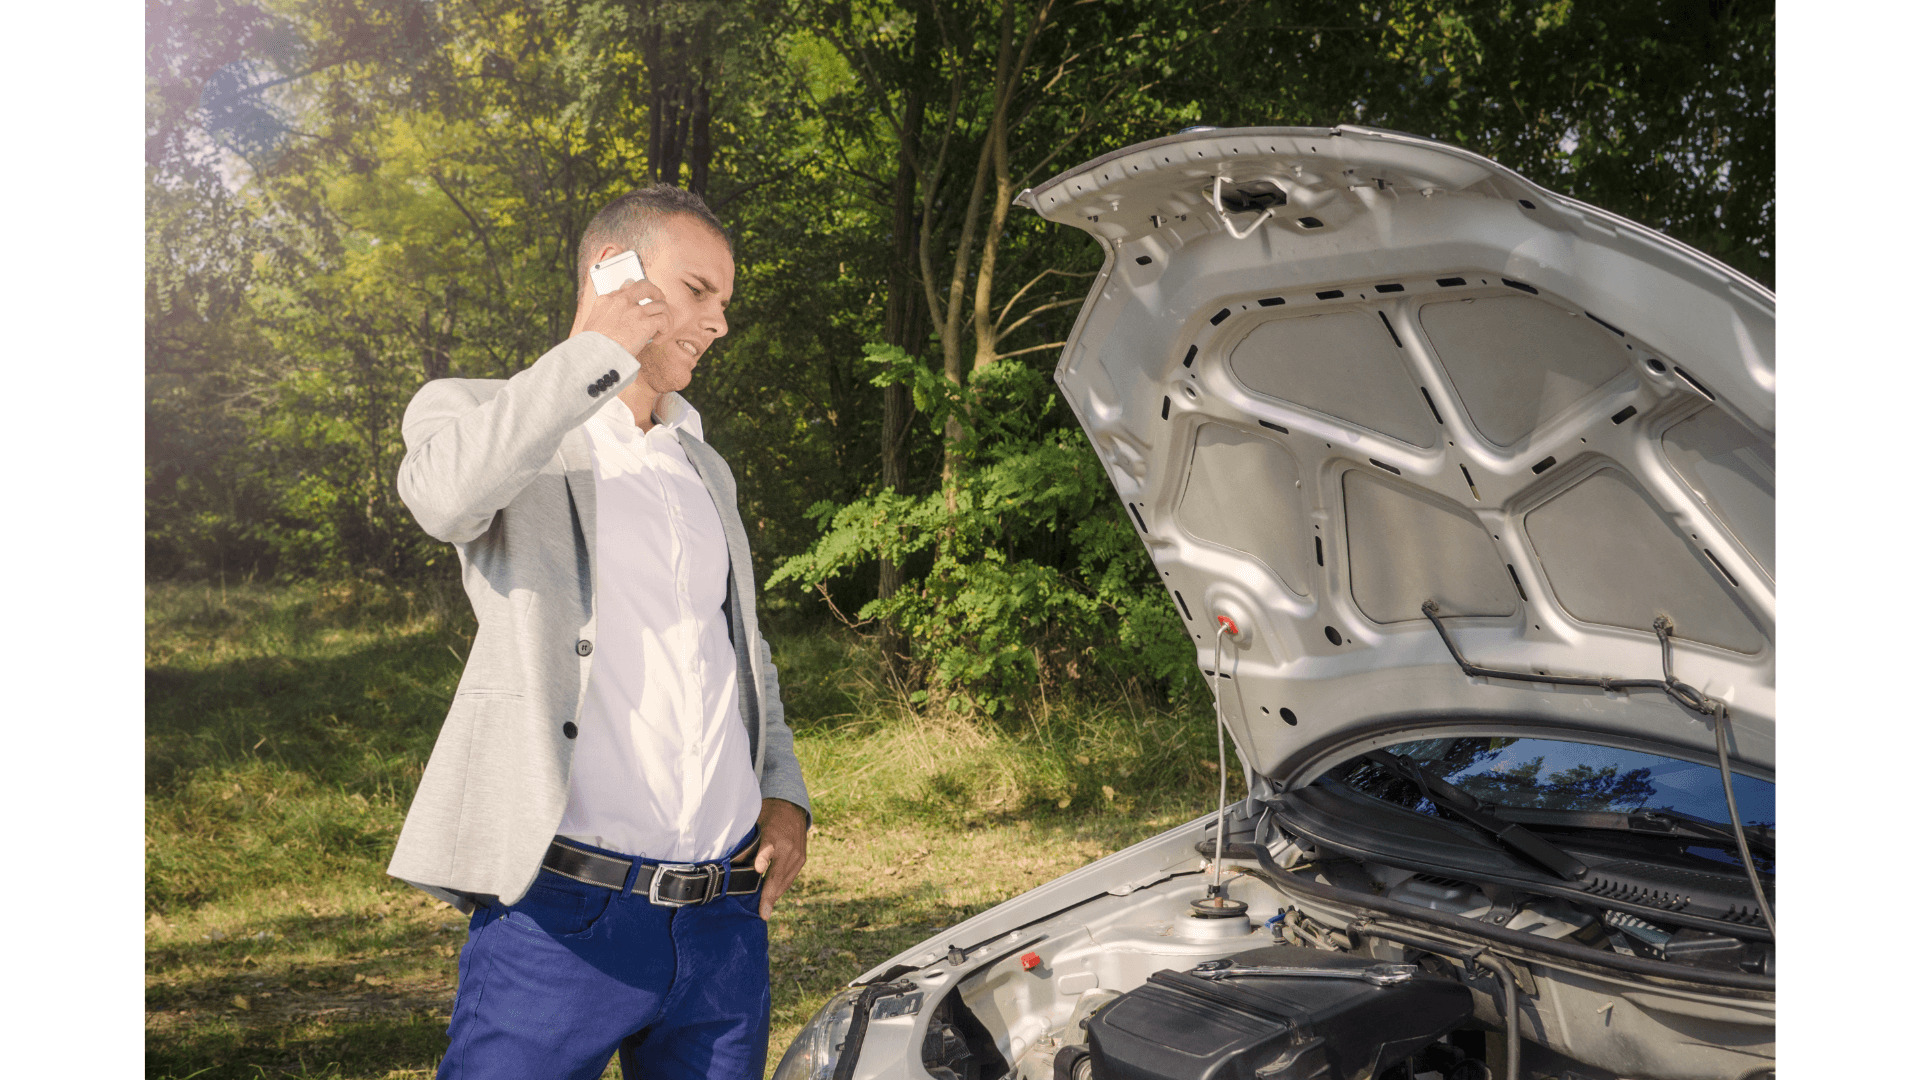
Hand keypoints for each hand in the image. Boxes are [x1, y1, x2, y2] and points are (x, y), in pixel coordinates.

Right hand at [573, 277, 672, 357]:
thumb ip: (605, 315)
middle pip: (646, 286)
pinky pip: (665, 320)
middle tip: (660, 303)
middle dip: (656, 293)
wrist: (594, 357)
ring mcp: (635, 311)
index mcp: (606, 300)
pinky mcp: (645, 323)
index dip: (636, 296)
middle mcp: (621, 301)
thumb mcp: (592, 324)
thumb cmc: (592, 346)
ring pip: (661, 305)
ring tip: (660, 331)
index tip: (640, 306)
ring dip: (665, 318)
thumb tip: (618, 321)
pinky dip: (665, 331)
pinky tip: (657, 340)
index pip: (627, 288)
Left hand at [753, 798, 808, 919]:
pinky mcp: (802, 859)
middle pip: (778, 875)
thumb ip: (747, 847)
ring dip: (775, 895)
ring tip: (765, 910)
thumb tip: (730, 867)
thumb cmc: (767, 817)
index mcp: (773, 836)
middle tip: (763, 913)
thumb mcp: (755, 827)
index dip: (762, 860)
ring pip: (785, 880)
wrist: (791, 807)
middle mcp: (788, 847)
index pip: (767, 850)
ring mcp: (797, 855)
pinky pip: (789, 878)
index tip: (758, 869)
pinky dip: (780, 887)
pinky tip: (772, 897)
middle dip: (769, 896)